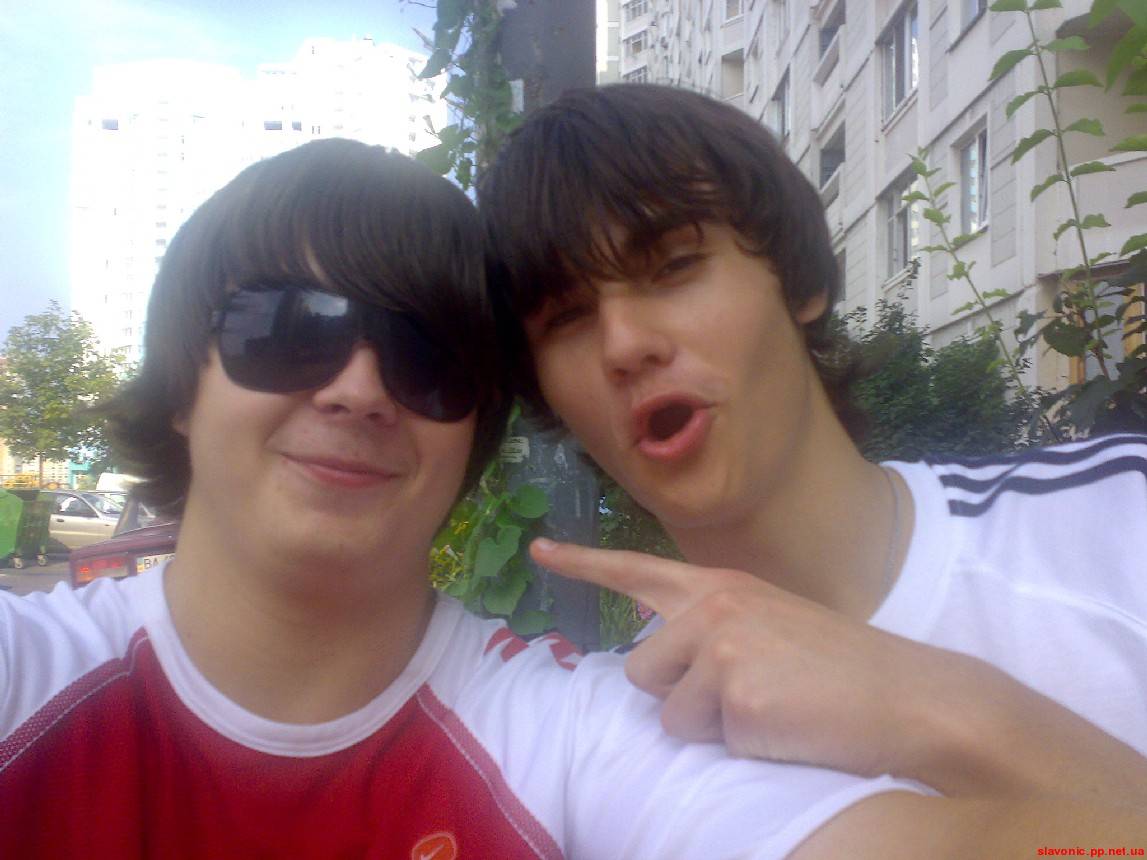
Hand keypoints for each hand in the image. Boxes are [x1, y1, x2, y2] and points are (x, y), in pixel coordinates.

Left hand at [531, 537, 951, 774]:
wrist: (907, 695)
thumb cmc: (838, 668)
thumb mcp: (769, 623)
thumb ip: (713, 629)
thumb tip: (662, 668)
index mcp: (721, 586)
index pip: (637, 570)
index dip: (583, 564)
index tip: (538, 552)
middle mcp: (713, 607)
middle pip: (641, 671)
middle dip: (681, 697)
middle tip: (751, 693)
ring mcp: (722, 646)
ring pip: (667, 714)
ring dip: (708, 726)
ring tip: (768, 709)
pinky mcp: (734, 693)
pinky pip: (704, 741)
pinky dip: (738, 746)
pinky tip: (782, 726)